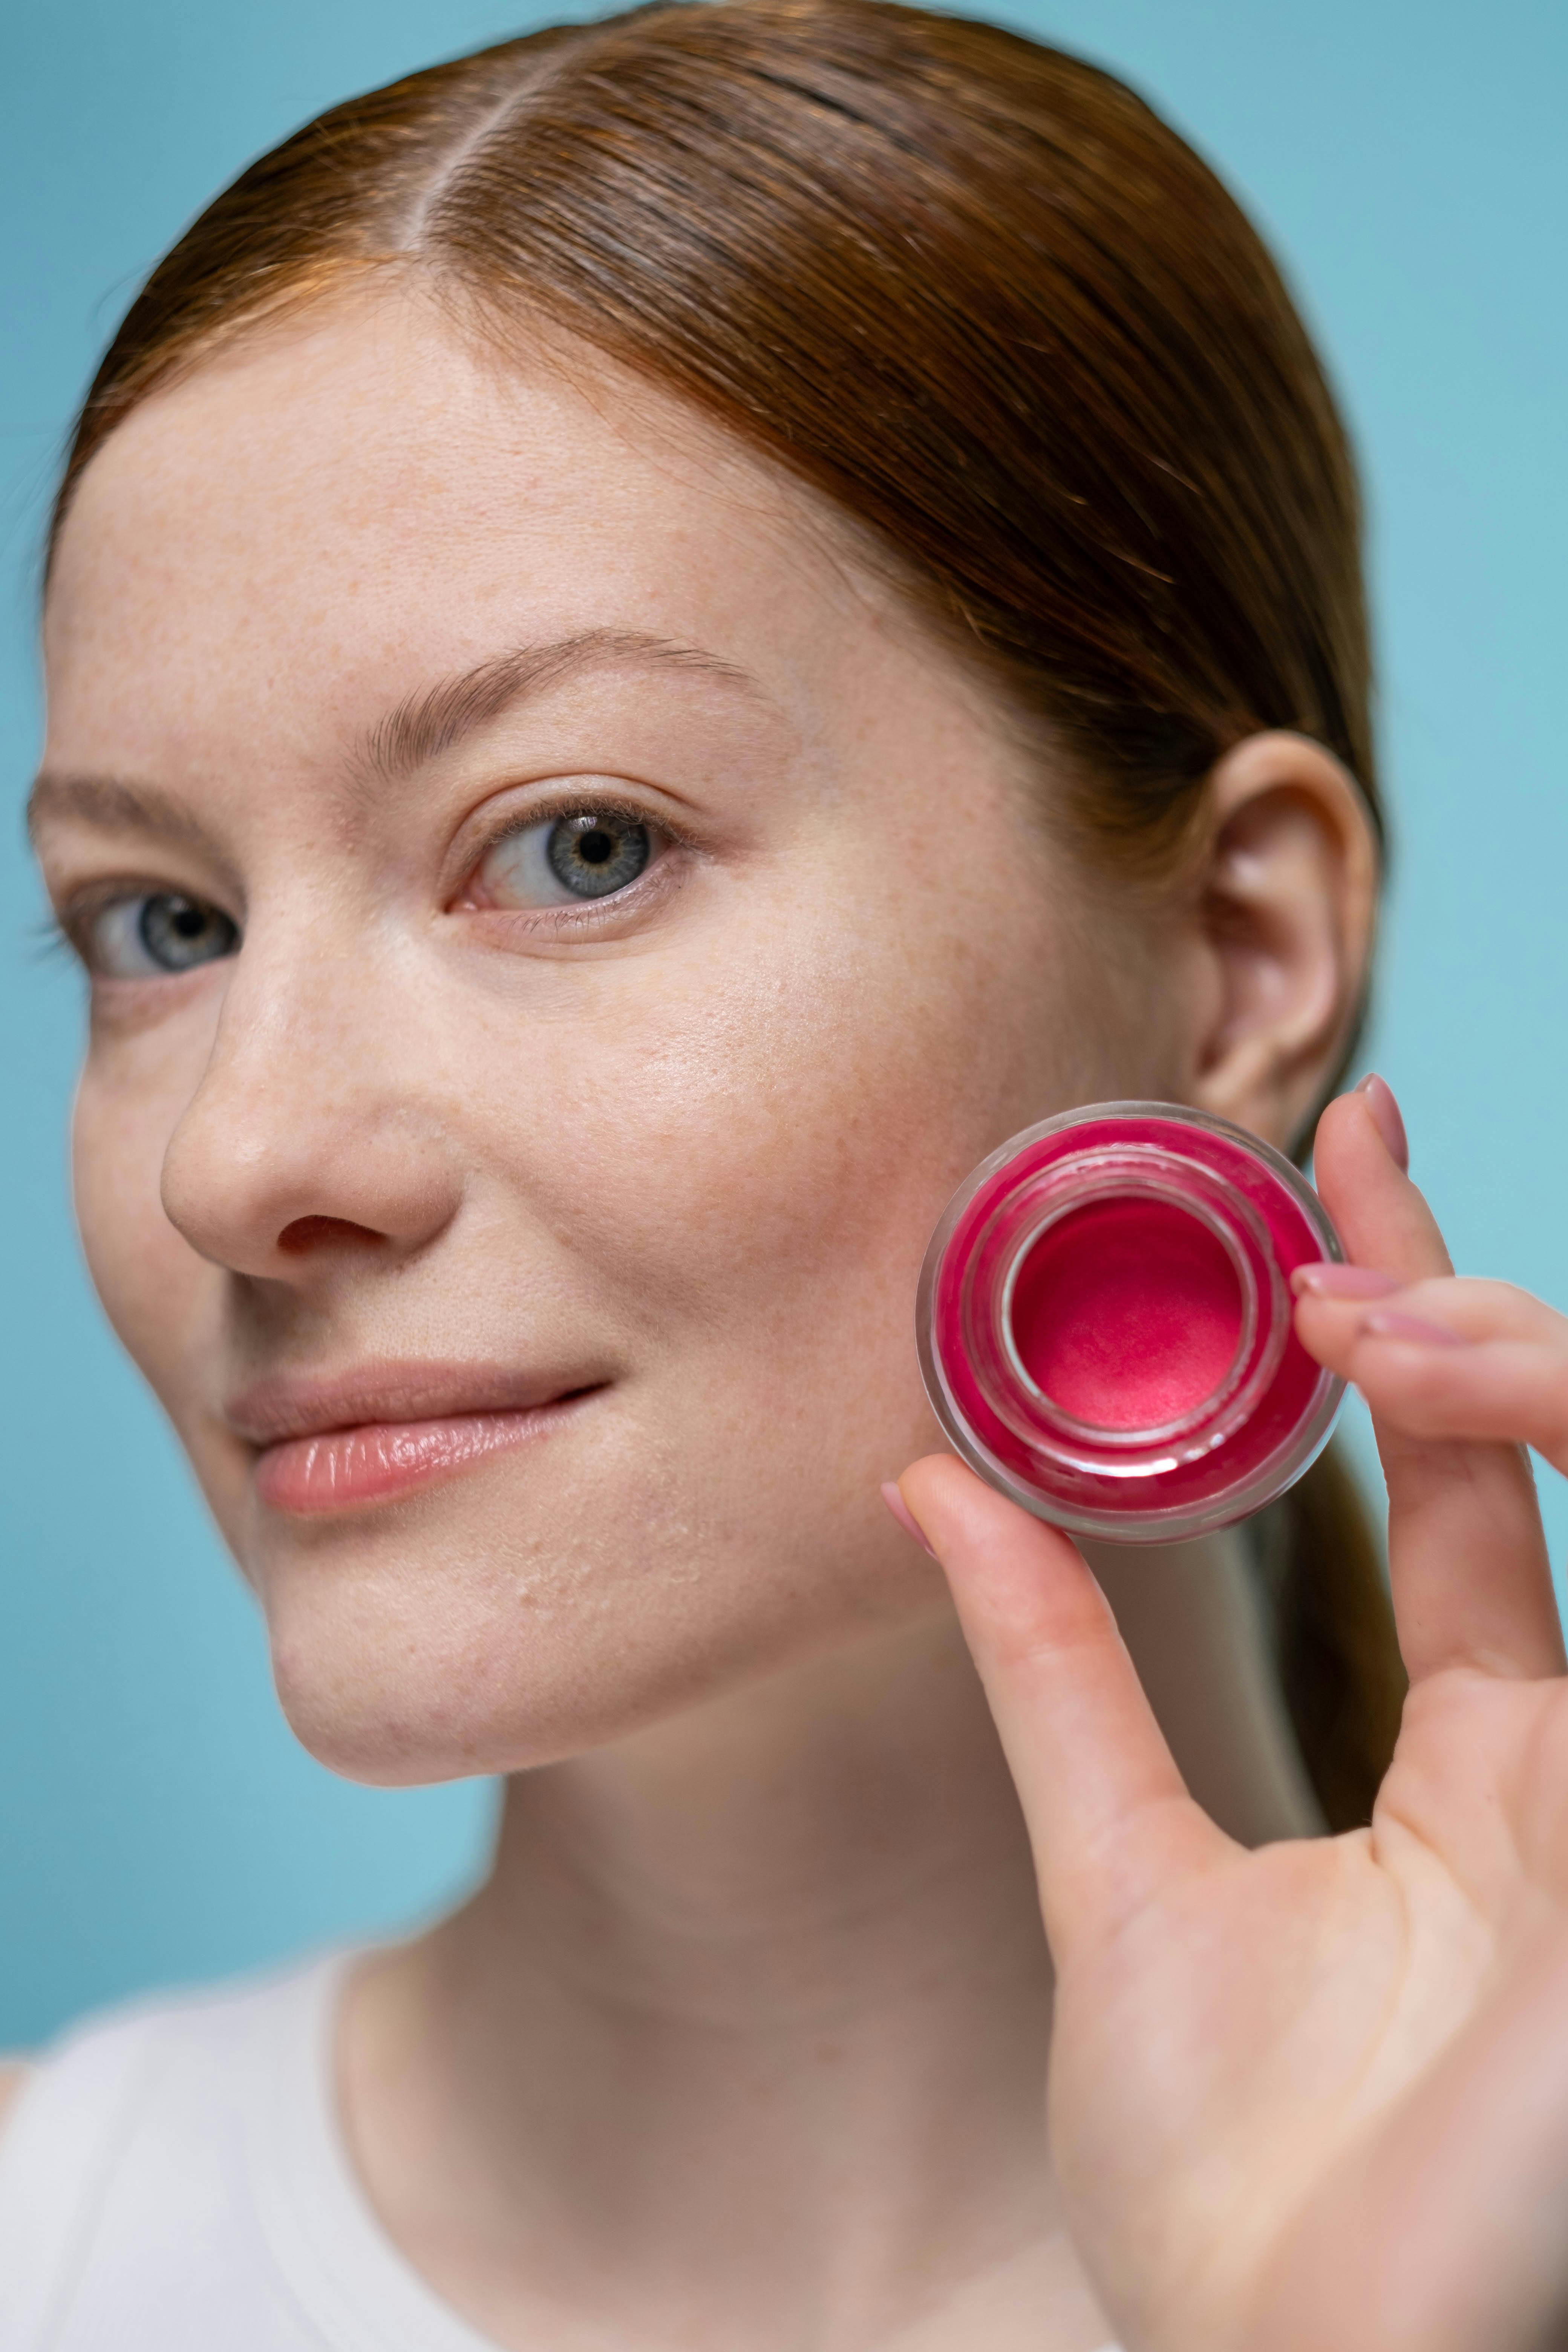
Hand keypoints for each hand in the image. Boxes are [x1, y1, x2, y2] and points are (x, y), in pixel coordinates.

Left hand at [894, 1084, 1567, 2351]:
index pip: (1472, 1483)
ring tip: (1365, 1306)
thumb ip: (1051, 1678)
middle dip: (1473, 1293)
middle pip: (1555, 1444)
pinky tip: (1487, 1393)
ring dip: (1520, 1361)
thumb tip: (928, 1492)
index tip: (1339, 1165)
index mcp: (1485, 1773)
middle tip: (1344, 1167)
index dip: (1422, 1319)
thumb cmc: (1236, 2192)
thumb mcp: (1117, 1874)